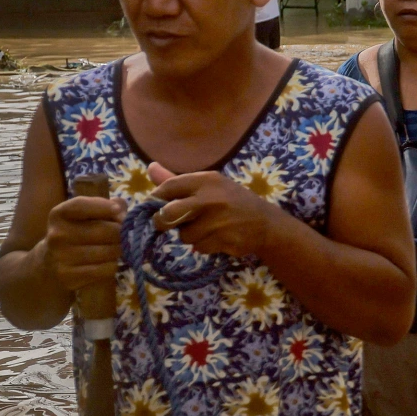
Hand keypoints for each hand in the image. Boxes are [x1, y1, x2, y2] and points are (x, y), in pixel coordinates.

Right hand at [42, 194, 123, 290]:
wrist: (50, 263)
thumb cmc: (75, 233)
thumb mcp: (83, 216)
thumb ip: (104, 206)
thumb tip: (122, 210)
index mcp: (59, 215)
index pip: (81, 205)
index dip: (102, 206)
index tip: (118, 210)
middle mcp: (57, 235)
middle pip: (104, 230)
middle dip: (121, 232)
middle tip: (125, 235)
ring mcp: (62, 257)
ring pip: (108, 251)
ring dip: (120, 250)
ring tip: (117, 248)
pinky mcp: (69, 276)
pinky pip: (106, 269)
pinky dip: (113, 265)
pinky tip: (108, 262)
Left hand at [148, 162, 282, 258]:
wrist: (266, 223)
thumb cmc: (232, 201)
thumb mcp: (209, 185)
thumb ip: (178, 181)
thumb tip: (150, 168)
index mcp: (206, 180)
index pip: (168, 187)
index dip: (156, 199)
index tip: (156, 206)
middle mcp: (211, 198)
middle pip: (167, 214)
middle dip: (162, 222)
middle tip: (166, 224)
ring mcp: (219, 221)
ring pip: (184, 235)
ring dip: (190, 236)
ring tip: (206, 229)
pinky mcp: (224, 240)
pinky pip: (199, 247)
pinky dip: (204, 246)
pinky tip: (217, 238)